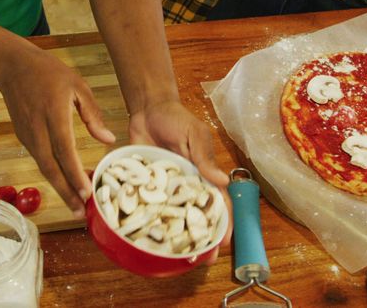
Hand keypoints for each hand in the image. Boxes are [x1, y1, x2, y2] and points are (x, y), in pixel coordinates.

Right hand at [0, 46, 114, 217]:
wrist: (12, 67)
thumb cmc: (48, 72)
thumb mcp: (77, 85)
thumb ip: (92, 114)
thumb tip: (108, 139)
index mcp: (53, 113)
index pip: (65, 149)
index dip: (75, 173)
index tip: (86, 192)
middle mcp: (38, 129)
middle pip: (51, 168)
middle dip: (66, 193)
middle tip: (81, 213)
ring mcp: (28, 135)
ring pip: (44, 168)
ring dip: (59, 188)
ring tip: (76, 206)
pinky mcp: (24, 138)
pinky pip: (40, 160)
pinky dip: (53, 175)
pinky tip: (65, 185)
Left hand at [129, 100, 231, 262]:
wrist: (147, 108)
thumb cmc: (177, 119)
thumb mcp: (194, 135)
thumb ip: (204, 157)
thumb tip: (222, 180)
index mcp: (203, 174)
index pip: (217, 202)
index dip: (222, 222)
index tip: (222, 242)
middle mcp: (186, 184)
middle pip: (195, 214)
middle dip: (199, 236)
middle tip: (197, 259)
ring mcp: (166, 186)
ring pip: (172, 214)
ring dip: (173, 232)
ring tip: (173, 254)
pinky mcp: (147, 183)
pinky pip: (148, 203)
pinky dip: (148, 216)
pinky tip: (144, 232)